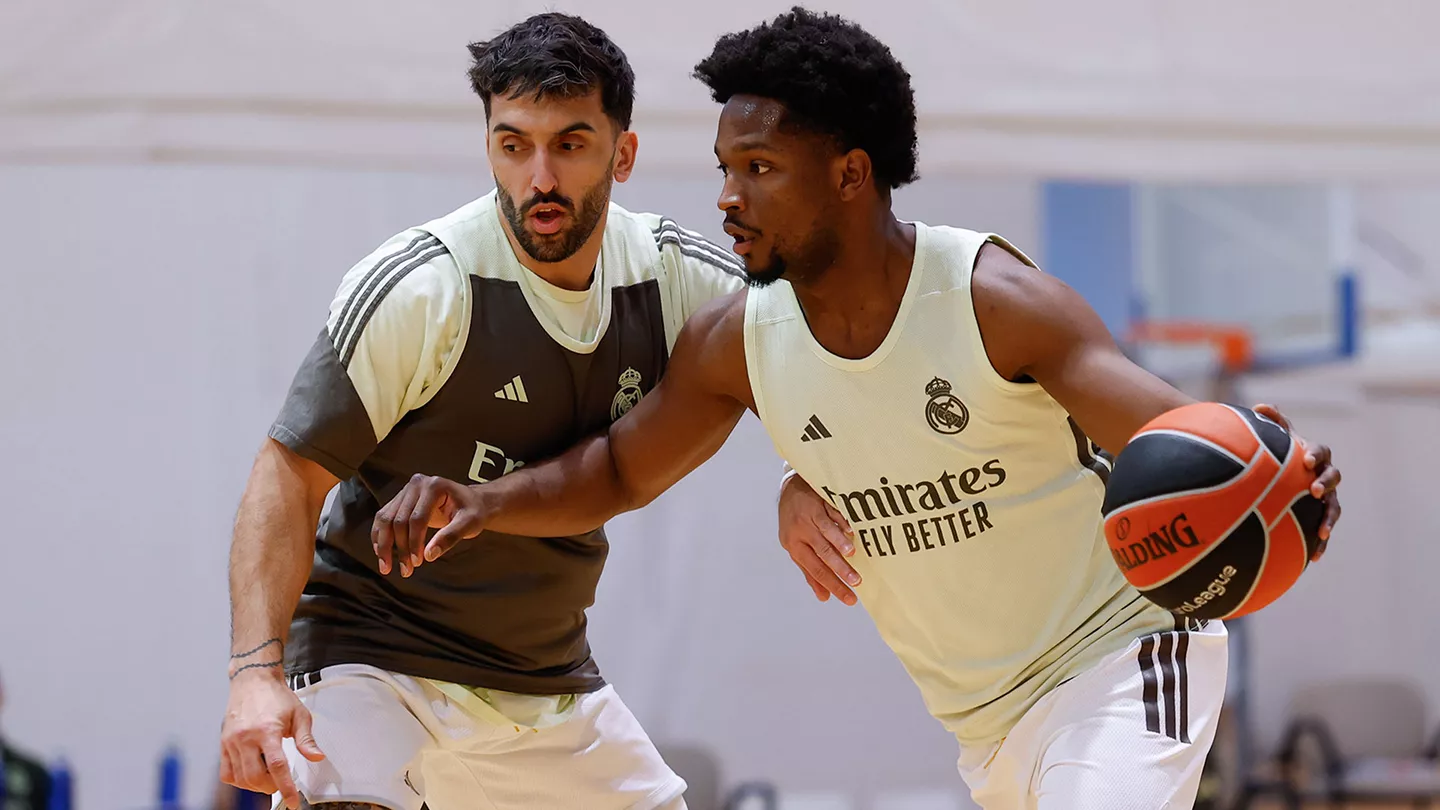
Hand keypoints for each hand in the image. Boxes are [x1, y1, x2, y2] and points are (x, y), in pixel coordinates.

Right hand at [220, 669, 323, 809]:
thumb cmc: (276, 696)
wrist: (253, 680)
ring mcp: (231, 741)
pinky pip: (226, 772)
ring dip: (255, 785)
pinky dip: (238, 780)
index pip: (277, 767)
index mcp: (267, 730)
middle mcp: (246, 737)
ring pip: (240, 778)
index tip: (292, 801)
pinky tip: (251, 773)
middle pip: (255, 777)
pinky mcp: (223, 743)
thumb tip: (316, 757)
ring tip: (268, 776)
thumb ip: (306, 739)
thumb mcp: (299, 714)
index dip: (285, 787)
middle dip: (271, 788)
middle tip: (280, 784)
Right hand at [372, 474, 489, 575]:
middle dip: (400, 548)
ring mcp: (406, 490)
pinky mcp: (400, 499)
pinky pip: (383, 518)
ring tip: (387, 567)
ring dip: (384, 546)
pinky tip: (381, 554)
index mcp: (434, 486)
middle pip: (399, 520)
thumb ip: (450, 537)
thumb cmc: (473, 511)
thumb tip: (429, 555)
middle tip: (406, 571)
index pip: (417, 518)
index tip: (417, 562)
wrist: (471, 502)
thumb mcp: (470, 524)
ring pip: (386, 520)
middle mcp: (416, 484)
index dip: (414, 542)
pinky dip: (380, 537)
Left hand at [778, 473, 860, 604]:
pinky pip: (831, 512)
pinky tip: (851, 529)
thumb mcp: (797, 546)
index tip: (849, 598)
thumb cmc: (796, 522)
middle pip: (822, 553)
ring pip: (825, 532)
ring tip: (852, 553)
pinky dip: (841, 521)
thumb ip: (810, 571)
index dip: (833, 585)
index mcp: (795, 546)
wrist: (790, 488)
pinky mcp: (818, 500)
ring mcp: (810, 515)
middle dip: (840, 568)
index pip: (815, 571)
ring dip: (839, 542)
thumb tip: (824, 597)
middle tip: (856, 582)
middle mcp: (800, 532)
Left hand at [1253, 404, 1341, 560]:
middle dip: (1326, 483)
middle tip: (1313, 490)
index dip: (1315, 455)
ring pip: (1333, 507)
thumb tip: (1260, 406)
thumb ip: (1272, 423)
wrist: (1282, 475)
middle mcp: (1324, 476)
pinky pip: (1322, 530)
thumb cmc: (1278, 454)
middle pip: (1333, 478)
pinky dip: (1320, 543)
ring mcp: (1325, 498)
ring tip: (1322, 532)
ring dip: (1329, 519)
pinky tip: (1313, 558)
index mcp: (1314, 456)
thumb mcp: (1275, 439)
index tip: (1305, 459)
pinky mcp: (1319, 517)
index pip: (1320, 452)